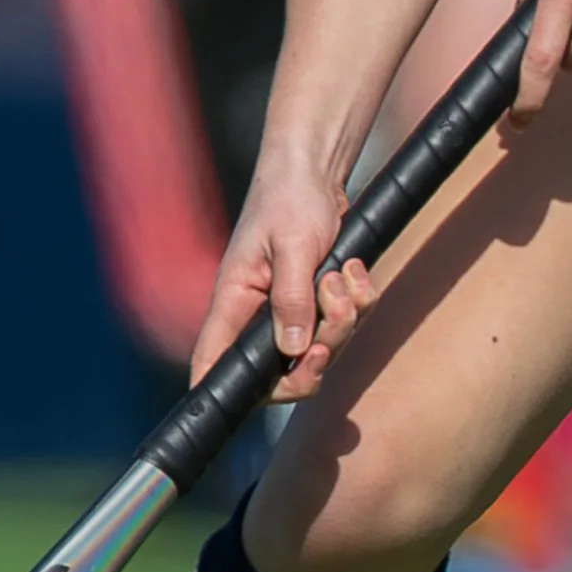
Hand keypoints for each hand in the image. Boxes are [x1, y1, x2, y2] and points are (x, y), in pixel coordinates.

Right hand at [188, 153, 378, 398]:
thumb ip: (291, 298)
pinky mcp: (317, 303)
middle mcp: (257, 316)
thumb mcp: (292, 245)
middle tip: (336, 314)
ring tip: (344, 274)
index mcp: (234, 302)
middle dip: (318, 354)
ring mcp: (289, 312)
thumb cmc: (289, 198)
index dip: (221, 393)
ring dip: (344, 318)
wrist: (315, 171)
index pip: (213, 362)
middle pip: (282, 372)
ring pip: (321, 350)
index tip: (249, 400)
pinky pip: (344, 325)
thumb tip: (293, 350)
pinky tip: (356, 269)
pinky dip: (359, 301)